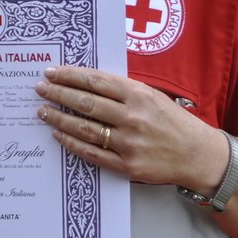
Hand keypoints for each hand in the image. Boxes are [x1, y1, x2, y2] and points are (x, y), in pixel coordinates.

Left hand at [34, 65, 218, 187]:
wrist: (198, 155)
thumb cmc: (174, 121)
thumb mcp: (153, 96)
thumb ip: (124, 90)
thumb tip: (87, 81)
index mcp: (139, 95)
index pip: (96, 81)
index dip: (70, 75)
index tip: (51, 72)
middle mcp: (133, 117)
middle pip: (85, 103)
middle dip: (58, 94)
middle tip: (40, 89)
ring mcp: (129, 143)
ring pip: (84, 128)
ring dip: (59, 119)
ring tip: (43, 111)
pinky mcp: (127, 166)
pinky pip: (92, 153)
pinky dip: (72, 143)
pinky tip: (58, 135)